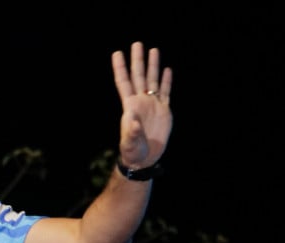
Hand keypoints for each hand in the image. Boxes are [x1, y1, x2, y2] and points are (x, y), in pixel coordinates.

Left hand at [112, 41, 172, 167]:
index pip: (123, 82)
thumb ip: (132, 133)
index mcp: (130, 106)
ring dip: (153, 66)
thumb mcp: (129, 143)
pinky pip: (165, 92)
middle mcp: (140, 101)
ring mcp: (152, 104)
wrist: (145, 158)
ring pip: (152, 80)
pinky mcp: (164, 110)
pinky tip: (167, 70)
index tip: (117, 53)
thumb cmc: (133, 151)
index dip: (120, 68)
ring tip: (153, 50)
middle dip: (137, 60)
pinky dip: (166, 81)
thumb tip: (134, 122)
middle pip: (138, 76)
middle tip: (137, 43)